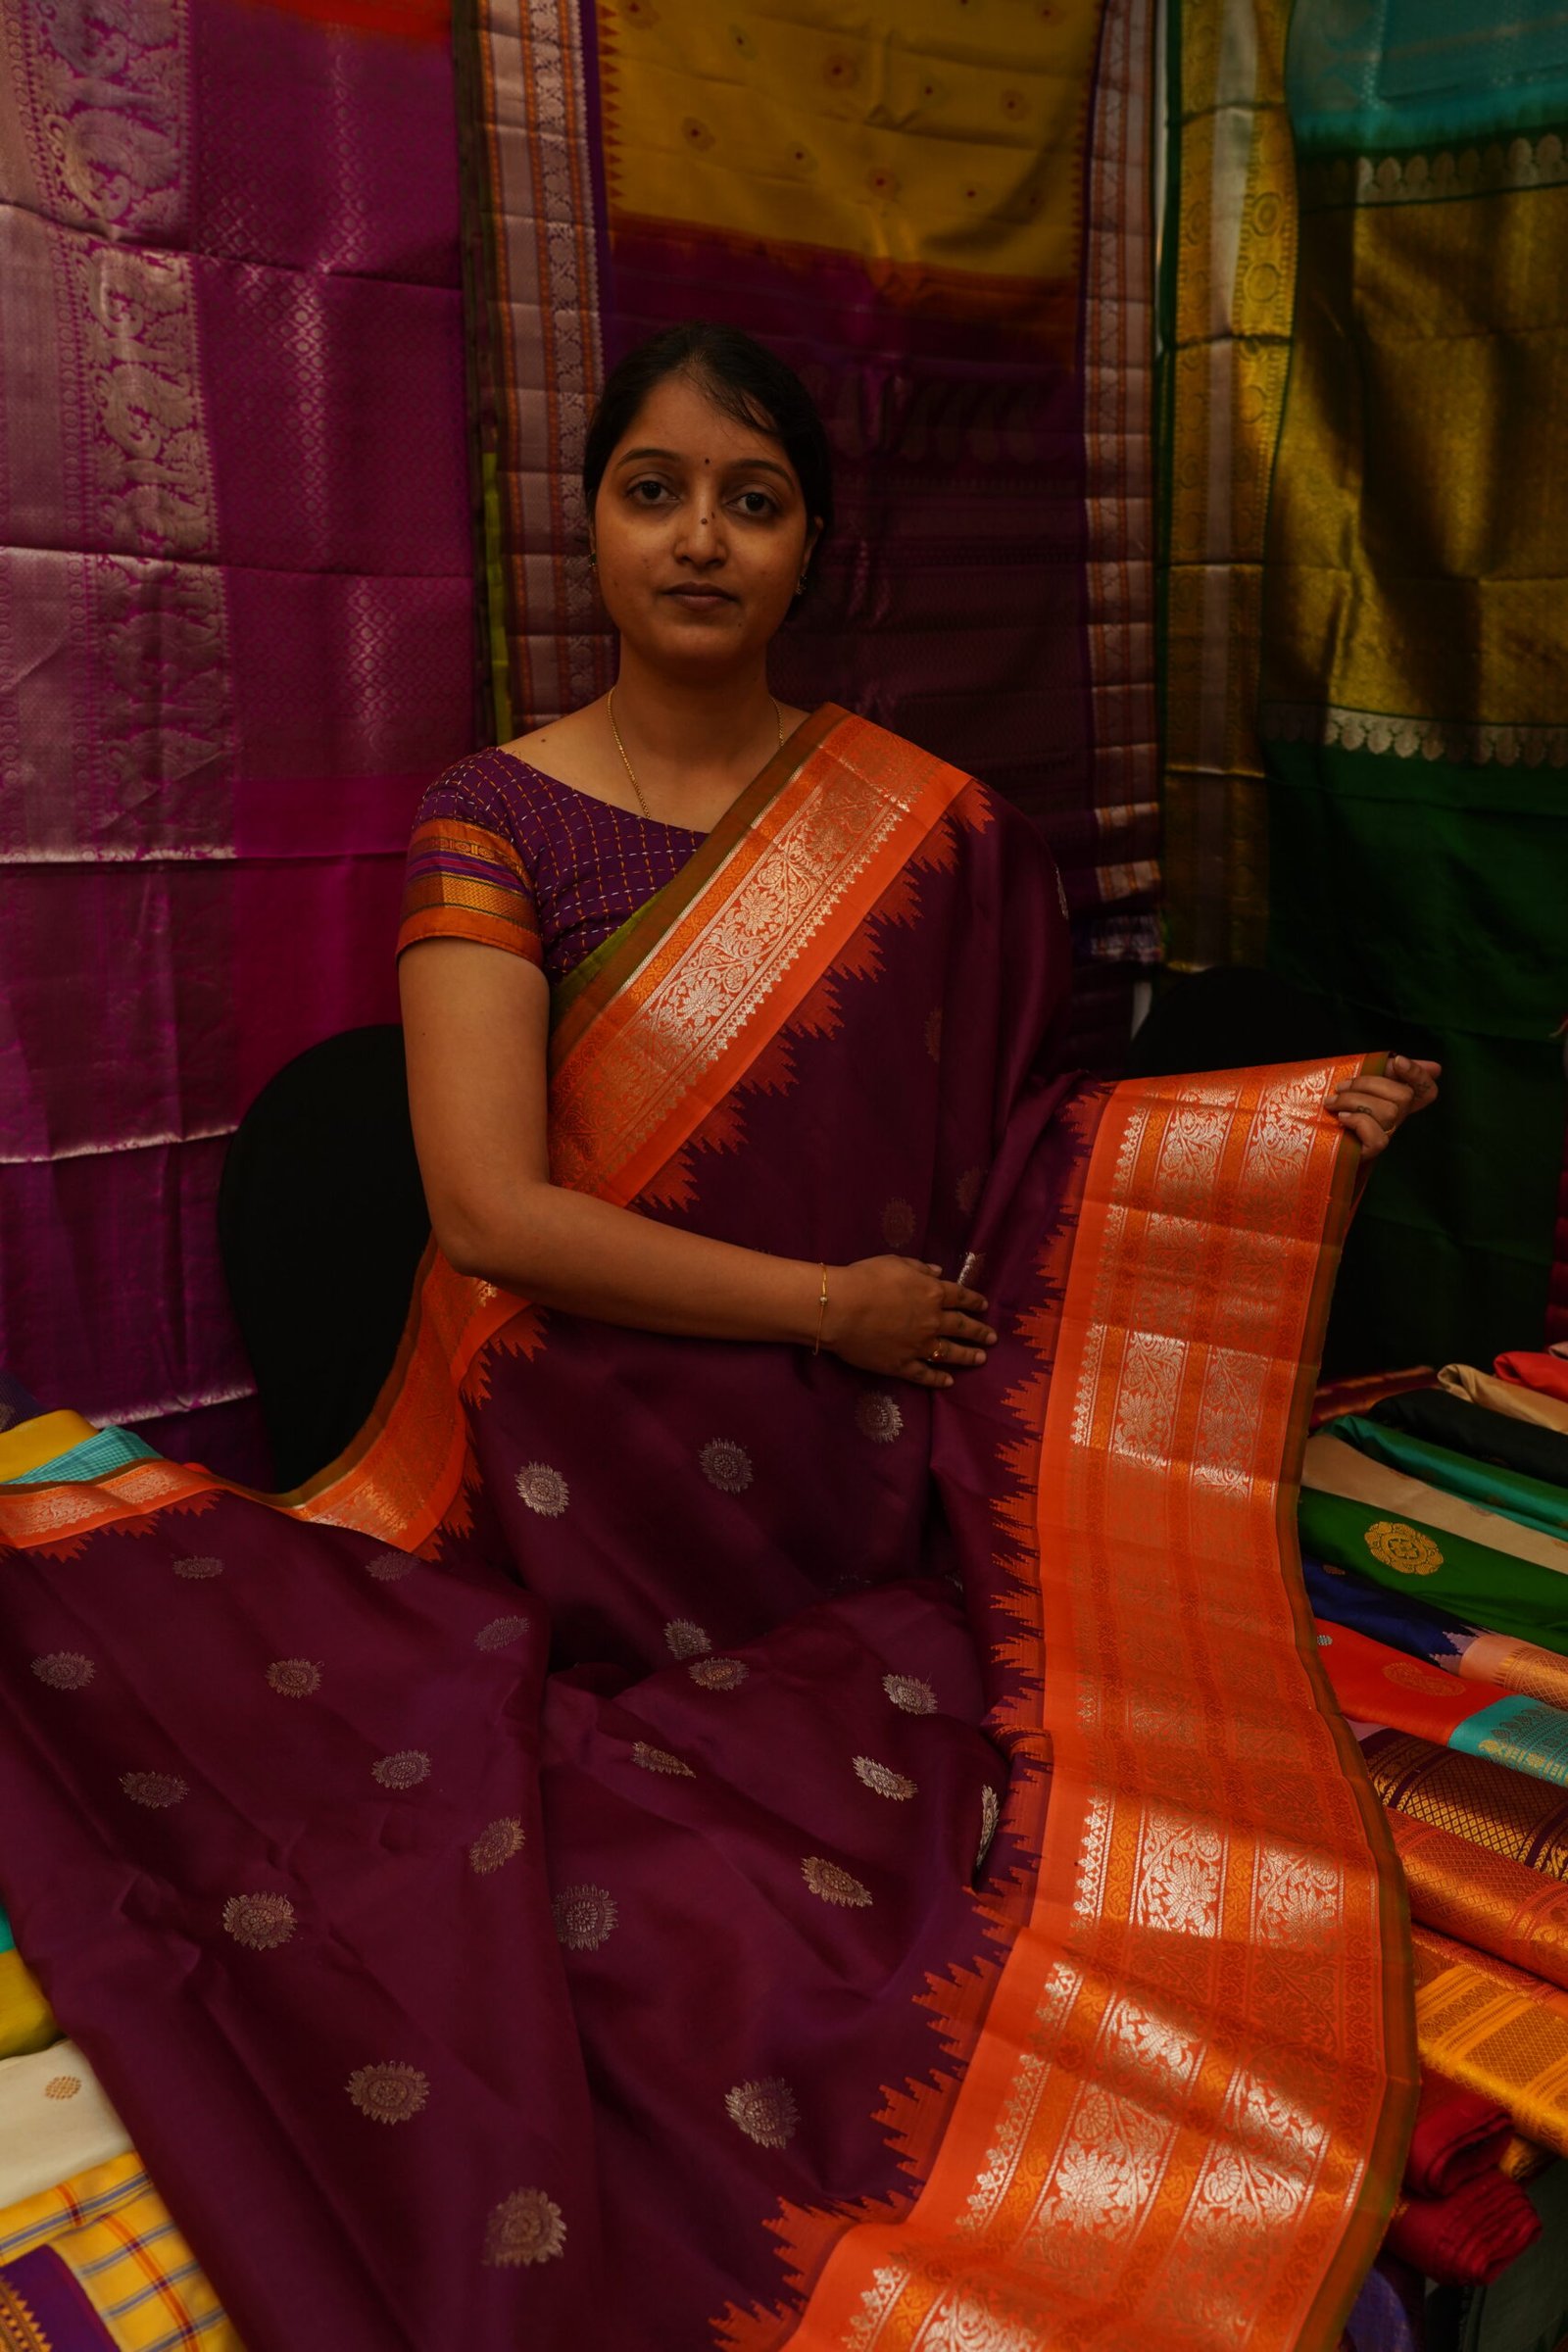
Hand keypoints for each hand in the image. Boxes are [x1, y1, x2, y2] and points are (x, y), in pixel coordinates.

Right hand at [823, 1257, 995, 1388]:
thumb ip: (920, 1268)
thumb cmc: (865, 1278)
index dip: (974, 1301)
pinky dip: (938, 1379)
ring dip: (967, 1356)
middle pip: (962, 1327)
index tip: (984, 1306)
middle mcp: (932, 1321)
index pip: (961, 1297)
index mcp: (933, 1293)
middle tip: (992, 1338)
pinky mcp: (902, 1365)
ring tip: (980, 1359)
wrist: (841, 1308)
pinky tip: (949, 1381)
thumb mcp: (895, 1262)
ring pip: (949, 1353)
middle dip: (979, 1332)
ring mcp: (919, 1346)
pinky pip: (925, 1375)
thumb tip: (939, 1272)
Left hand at [1328, 1055, 1440, 1159]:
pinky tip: (1342, 1118)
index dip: (1418, 1075)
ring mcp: (1384, 1135)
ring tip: (1332, 1102)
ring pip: (1388, 1113)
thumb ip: (1386, 1069)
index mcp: (1394, 1099)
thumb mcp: (1359, 1081)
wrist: (1306, 1131)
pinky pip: (1378, 1138)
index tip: (1397, 1061)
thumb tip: (1435, 1067)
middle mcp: (1395, 1118)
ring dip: (1355, 1101)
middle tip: (1342, 1086)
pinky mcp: (1370, 1152)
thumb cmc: (1333, 1103)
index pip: (1426, 1090)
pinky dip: (1358, 1122)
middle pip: (1404, 1096)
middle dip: (1369, 1084)